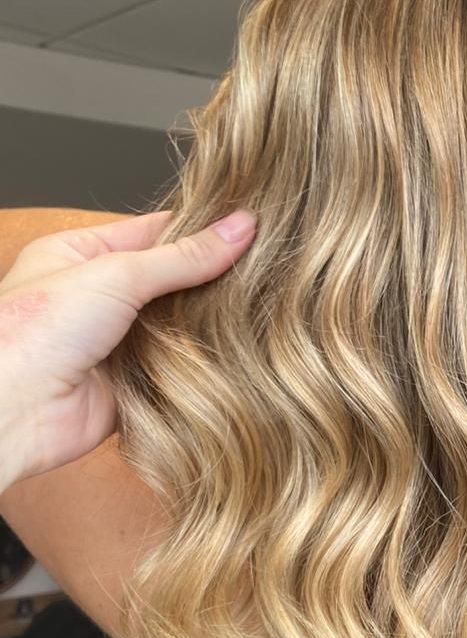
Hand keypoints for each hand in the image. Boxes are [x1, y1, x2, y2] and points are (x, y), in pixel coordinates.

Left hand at [0, 208, 255, 486]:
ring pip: (178, 327)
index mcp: (79, 255)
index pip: (153, 233)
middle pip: (170, 281)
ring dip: (210, 324)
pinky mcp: (133, 387)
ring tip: (266, 306)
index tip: (250, 225)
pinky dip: (202, 366)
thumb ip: (183, 257)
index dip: (200, 229)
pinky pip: (178, 371)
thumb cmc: (36, 332)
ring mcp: (115, 344)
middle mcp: (96, 298)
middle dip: (211, 279)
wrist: (12, 412)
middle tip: (269, 268)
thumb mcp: (116, 274)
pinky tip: (242, 352)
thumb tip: (240, 228)